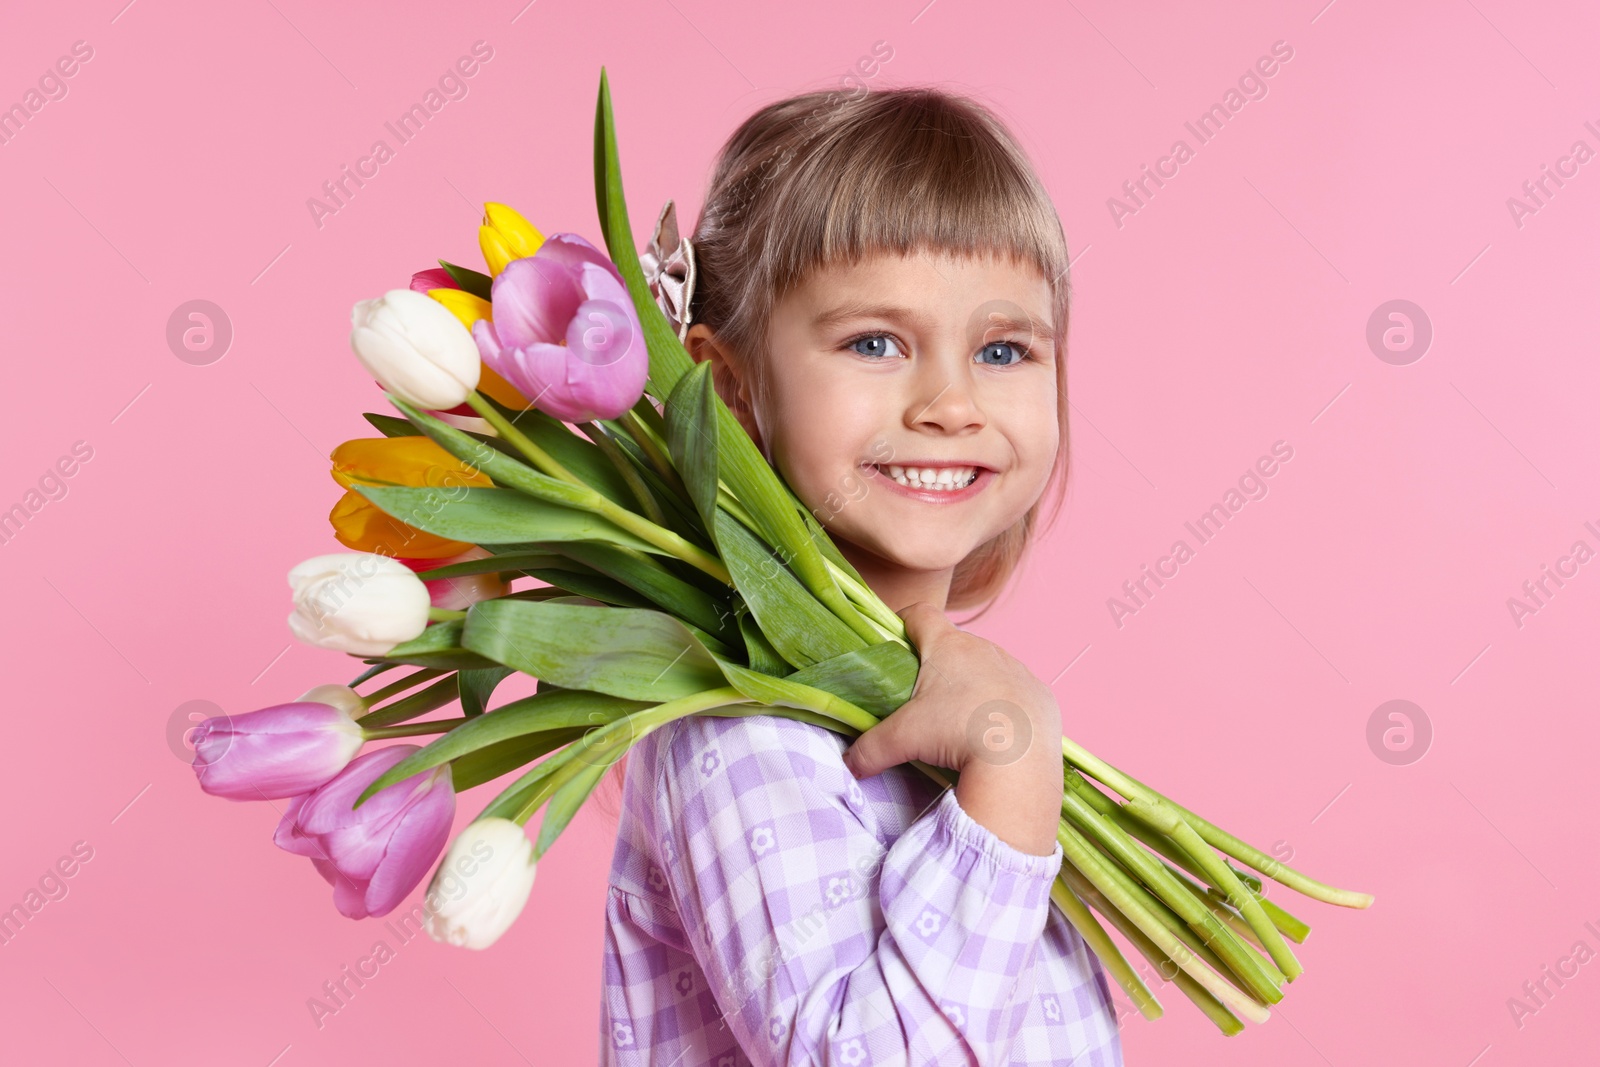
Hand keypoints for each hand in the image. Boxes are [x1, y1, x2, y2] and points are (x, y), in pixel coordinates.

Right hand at [841, 602, 1063, 853]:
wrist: (1022, 760)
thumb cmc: (958, 735)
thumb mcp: (903, 740)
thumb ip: (870, 748)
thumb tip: (850, 764)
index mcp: (947, 646)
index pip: (919, 614)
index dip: (904, 621)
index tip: (896, 640)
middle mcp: (983, 648)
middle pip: (954, 643)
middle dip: (938, 663)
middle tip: (924, 696)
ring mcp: (1016, 668)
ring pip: (987, 666)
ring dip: (973, 683)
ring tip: (963, 720)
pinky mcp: (1039, 692)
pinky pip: (1016, 690)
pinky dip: (1004, 704)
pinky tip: (998, 731)